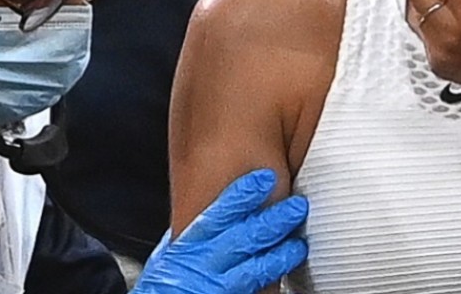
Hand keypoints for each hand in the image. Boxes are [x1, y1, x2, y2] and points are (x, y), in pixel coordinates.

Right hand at [132, 169, 307, 293]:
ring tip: (299, 245)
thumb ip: (186, 238)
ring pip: (256, 268)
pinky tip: (286, 279)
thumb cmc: (161, 290)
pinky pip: (257, 291)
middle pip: (245, 237)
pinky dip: (273, 286)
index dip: (244, 194)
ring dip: (281, 255)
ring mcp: (217, 288)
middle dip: (274, 220)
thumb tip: (199, 215)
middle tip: (298, 206)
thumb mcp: (165, 259)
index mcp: (188, 245)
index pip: (219, 212)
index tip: (266, 178)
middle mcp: (203, 264)